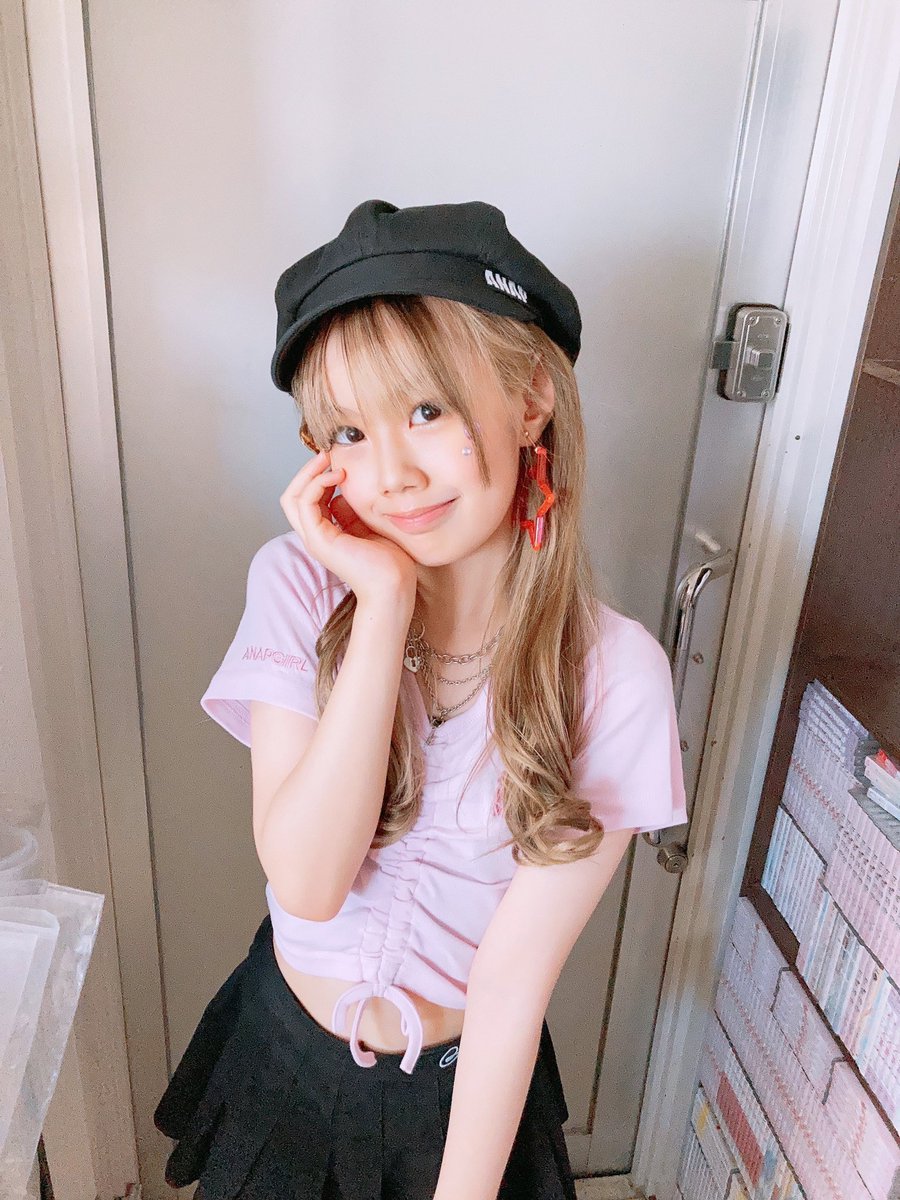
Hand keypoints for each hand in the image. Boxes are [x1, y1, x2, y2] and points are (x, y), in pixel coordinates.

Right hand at [280, 451, 418, 608]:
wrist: (394, 586)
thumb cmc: (389, 562)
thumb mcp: (368, 527)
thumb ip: (351, 513)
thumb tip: (341, 495)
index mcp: (326, 533)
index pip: (308, 498)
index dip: (318, 477)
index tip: (338, 462)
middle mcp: (316, 536)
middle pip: (293, 496)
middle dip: (308, 471)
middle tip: (328, 455)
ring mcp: (315, 539)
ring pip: (292, 497)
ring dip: (309, 474)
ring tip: (330, 462)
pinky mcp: (319, 540)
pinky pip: (305, 503)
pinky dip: (316, 484)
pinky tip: (337, 477)